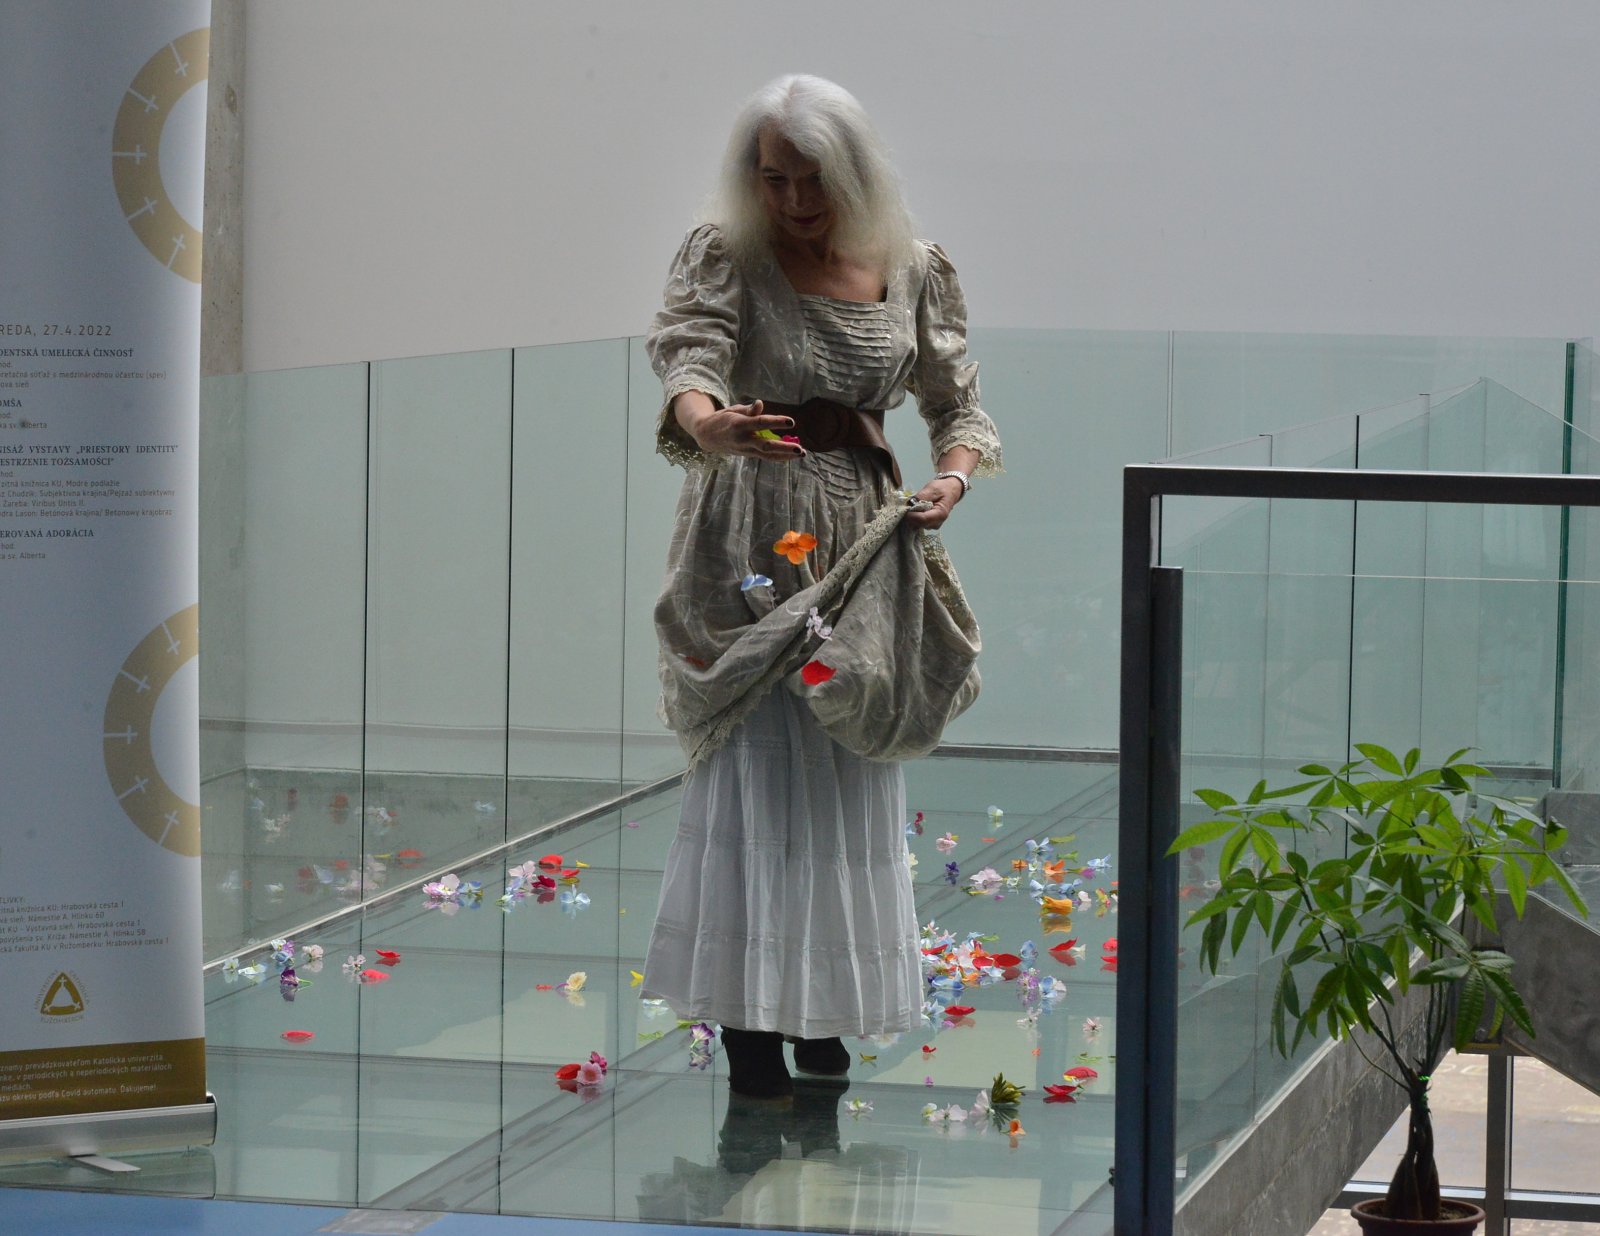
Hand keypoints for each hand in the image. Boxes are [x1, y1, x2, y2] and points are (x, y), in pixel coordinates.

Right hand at [677, 397, 805, 461]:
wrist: (706, 436)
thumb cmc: (723, 418)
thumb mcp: (733, 410)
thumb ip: (748, 409)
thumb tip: (760, 404)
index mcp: (739, 424)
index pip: (761, 423)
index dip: (776, 422)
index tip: (791, 422)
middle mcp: (743, 439)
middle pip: (766, 445)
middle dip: (784, 448)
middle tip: (800, 449)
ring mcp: (745, 449)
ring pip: (768, 455)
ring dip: (785, 455)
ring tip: (801, 453)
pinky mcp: (748, 454)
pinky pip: (765, 456)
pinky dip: (779, 456)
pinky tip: (791, 455)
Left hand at [904, 476, 963, 528]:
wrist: (950, 490)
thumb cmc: (942, 488)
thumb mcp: (933, 488)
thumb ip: (922, 496)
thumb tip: (910, 503)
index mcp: (940, 514)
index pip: (922, 519)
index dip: (911, 515)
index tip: (904, 507)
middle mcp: (937, 523)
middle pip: (918, 524)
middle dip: (910, 516)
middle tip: (905, 506)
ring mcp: (933, 525)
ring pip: (917, 525)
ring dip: (911, 517)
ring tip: (910, 506)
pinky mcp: (929, 525)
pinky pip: (918, 524)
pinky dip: (913, 518)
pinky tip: (914, 510)